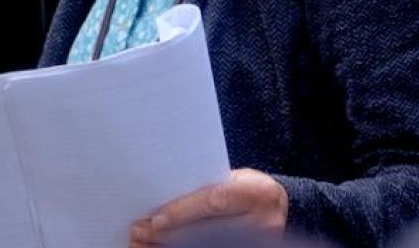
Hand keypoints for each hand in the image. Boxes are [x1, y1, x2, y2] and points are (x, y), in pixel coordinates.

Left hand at [129, 169, 287, 246]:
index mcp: (257, 194)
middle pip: (208, 232)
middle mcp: (262, 223)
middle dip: (170, 233)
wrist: (278, 206)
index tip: (156, 219)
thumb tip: (162, 195)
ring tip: (142, 243)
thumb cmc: (246, 186)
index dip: (184, 211)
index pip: (214, 202)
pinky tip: (160, 247)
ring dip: (169, 246)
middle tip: (140, 231)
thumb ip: (206, 186)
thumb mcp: (233, 178)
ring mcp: (257, 242)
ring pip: (207, 246)